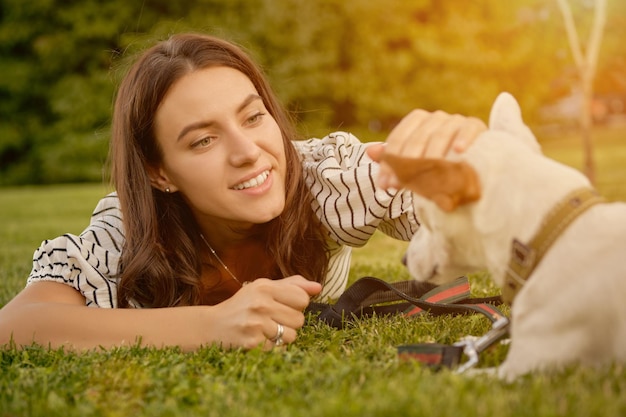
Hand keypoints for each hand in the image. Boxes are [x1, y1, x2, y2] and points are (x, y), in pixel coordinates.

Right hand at [206, 275, 321, 349]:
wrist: (212, 327)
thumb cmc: (242, 306)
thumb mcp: (263, 288)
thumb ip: (292, 285)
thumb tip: (318, 287)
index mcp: (264, 287)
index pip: (302, 298)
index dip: (296, 304)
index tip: (283, 305)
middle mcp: (260, 304)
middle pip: (299, 319)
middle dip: (289, 321)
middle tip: (272, 319)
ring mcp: (256, 325)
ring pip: (292, 336)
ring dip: (283, 336)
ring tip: (266, 330)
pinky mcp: (253, 344)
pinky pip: (280, 349)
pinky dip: (273, 347)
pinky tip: (260, 339)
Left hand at [367, 109, 485, 188]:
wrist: (469, 163)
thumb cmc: (435, 164)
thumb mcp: (412, 163)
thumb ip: (392, 158)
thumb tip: (369, 152)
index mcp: (417, 121)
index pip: (398, 138)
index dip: (390, 162)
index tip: (385, 184)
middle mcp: (435, 117)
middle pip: (417, 138)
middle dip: (406, 164)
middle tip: (400, 185)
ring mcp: (456, 120)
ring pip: (440, 135)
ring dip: (431, 156)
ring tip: (426, 174)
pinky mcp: (476, 125)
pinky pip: (469, 129)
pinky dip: (463, 139)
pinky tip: (458, 151)